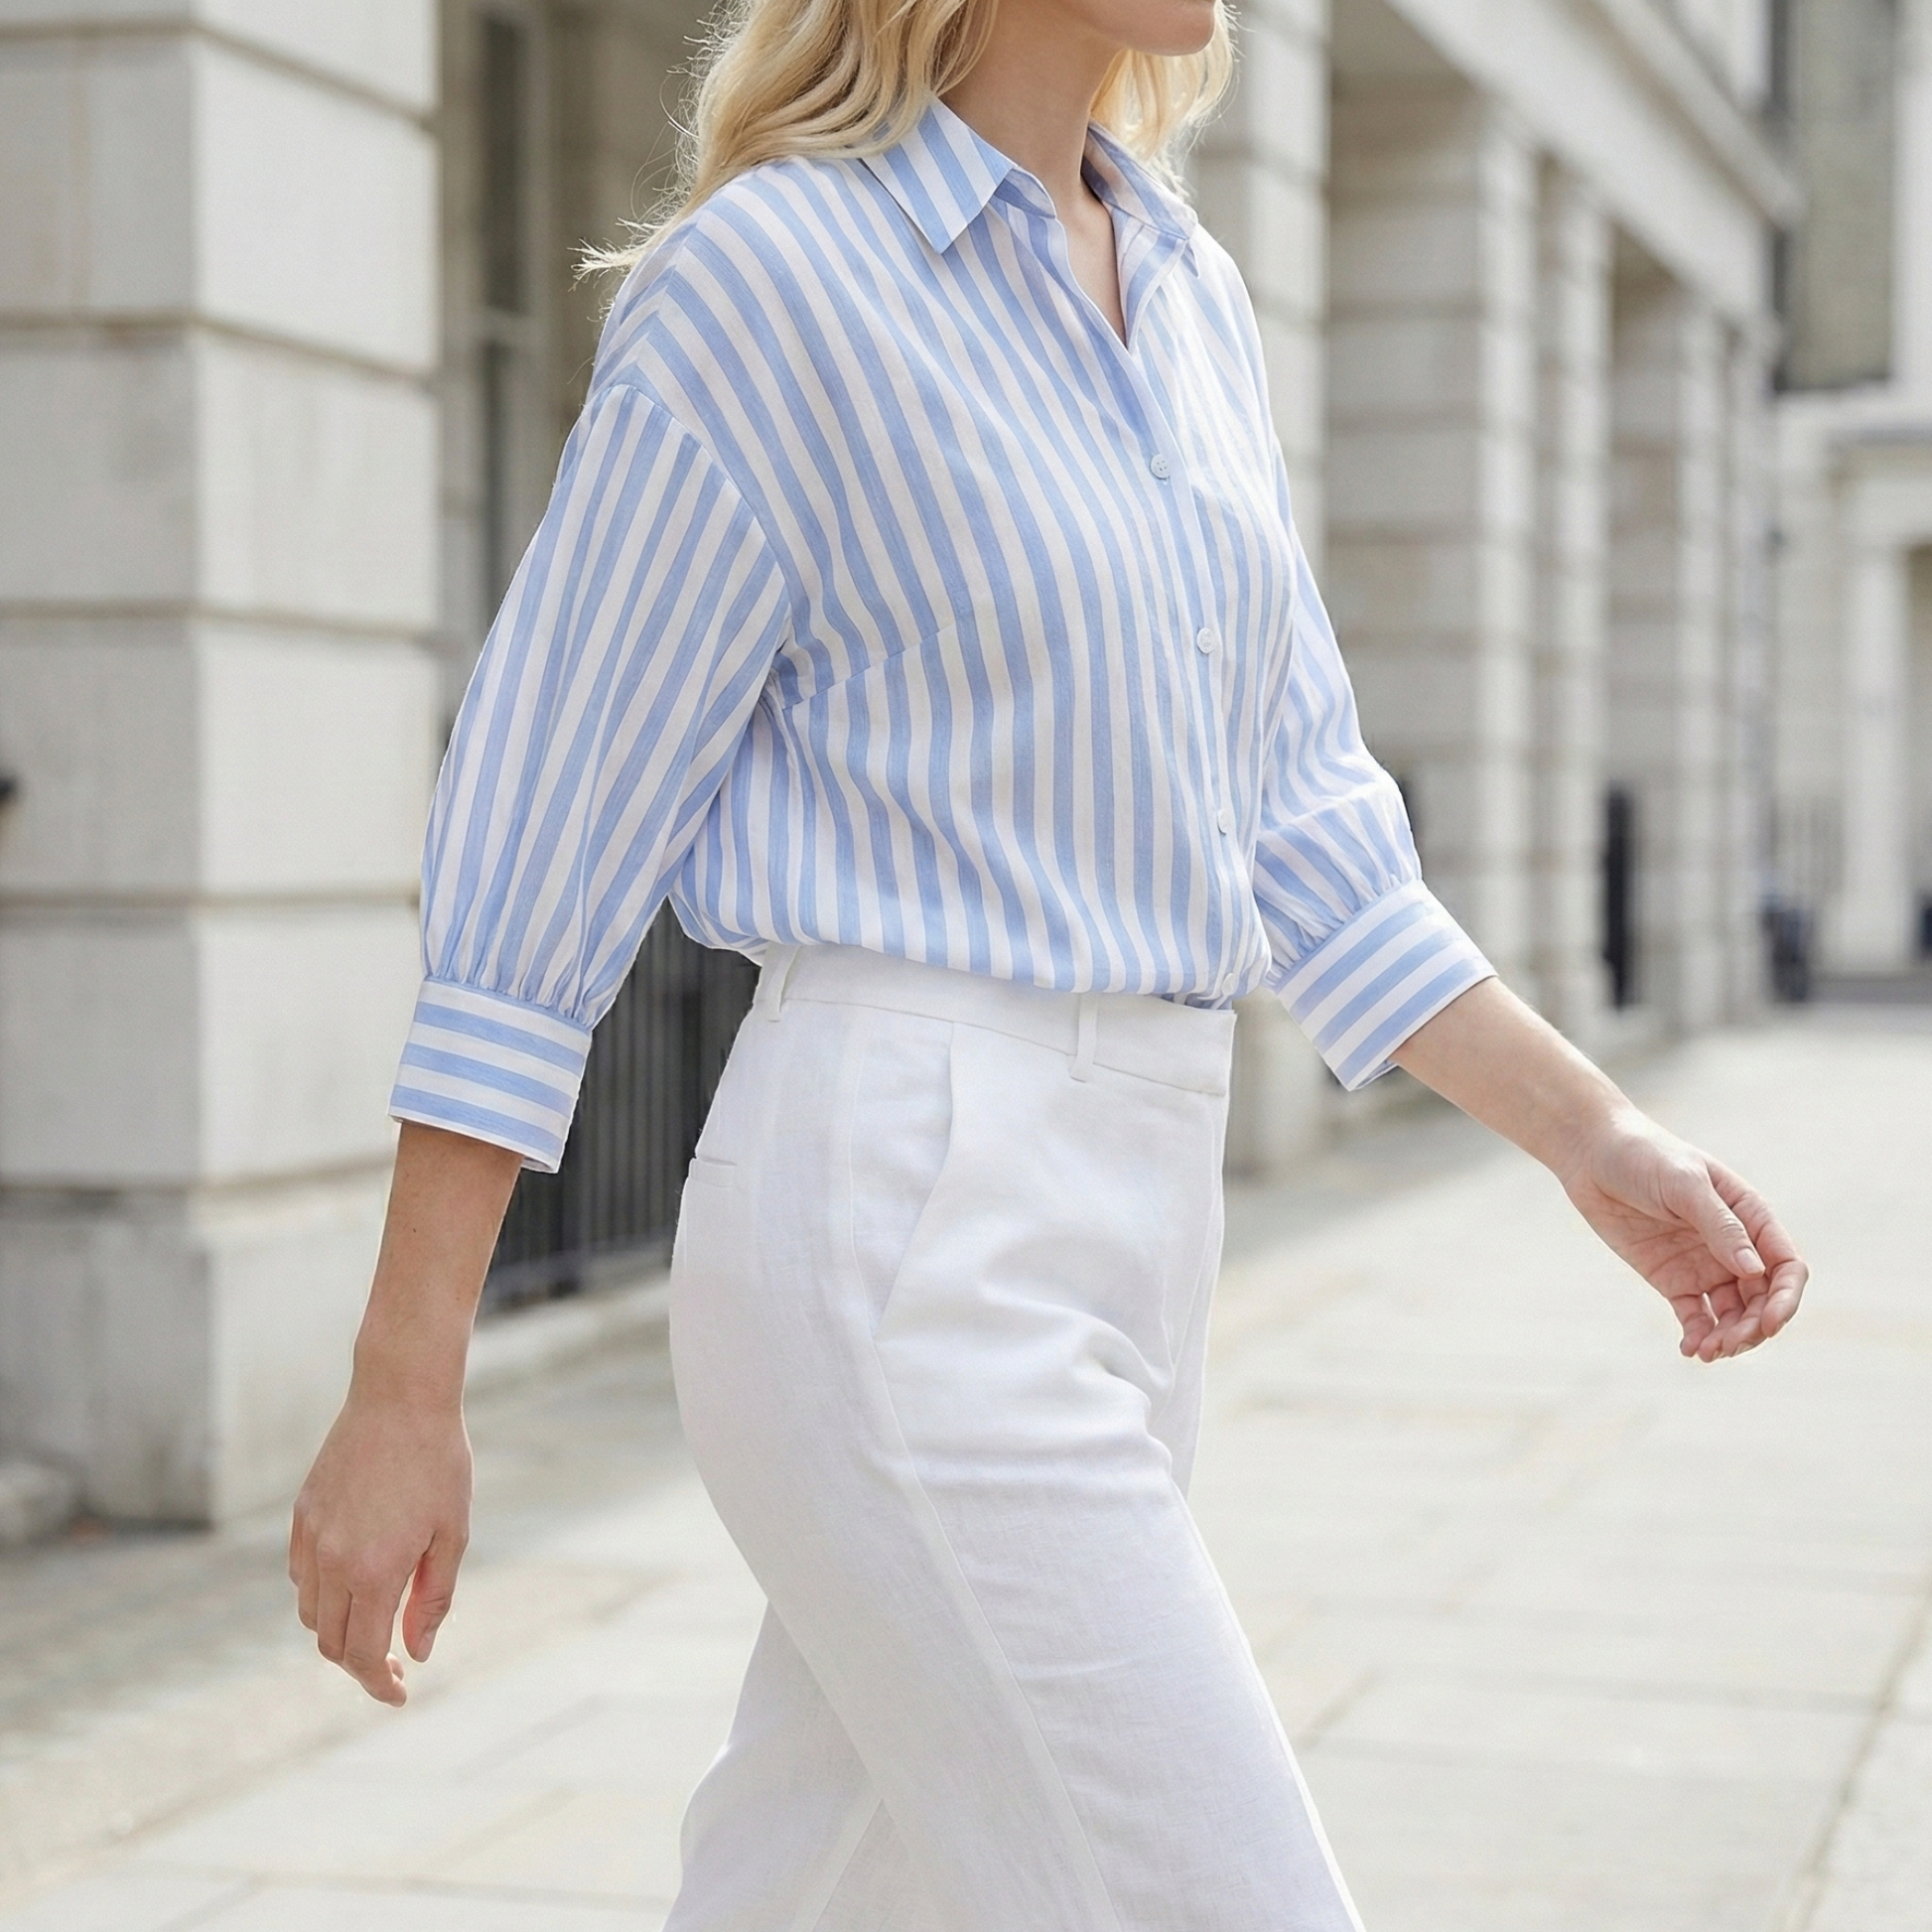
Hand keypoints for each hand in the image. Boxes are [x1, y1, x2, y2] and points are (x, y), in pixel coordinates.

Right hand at [288, 1383, 472, 1704]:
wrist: (401, 1397)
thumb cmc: (439, 1463)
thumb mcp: (453, 1533)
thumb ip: (432, 1599)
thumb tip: (413, 1652)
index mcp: (374, 1570)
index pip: (361, 1654)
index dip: (378, 1683)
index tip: (399, 1693)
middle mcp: (332, 1561)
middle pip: (330, 1642)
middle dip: (359, 1663)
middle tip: (393, 1662)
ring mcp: (311, 1537)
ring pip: (310, 1612)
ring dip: (338, 1629)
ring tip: (377, 1619)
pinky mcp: (302, 1514)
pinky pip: (300, 1574)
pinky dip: (321, 1593)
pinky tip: (354, 1580)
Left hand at [1557, 1107, 1807, 1361]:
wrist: (1592, 1155)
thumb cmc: (1644, 1156)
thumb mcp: (1684, 1184)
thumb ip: (1720, 1226)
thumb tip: (1755, 1271)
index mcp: (1750, 1216)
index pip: (1786, 1266)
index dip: (1785, 1299)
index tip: (1769, 1323)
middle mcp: (1734, 1246)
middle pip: (1762, 1299)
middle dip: (1755, 1327)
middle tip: (1729, 1344)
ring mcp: (1705, 1265)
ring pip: (1733, 1315)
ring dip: (1728, 1338)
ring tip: (1707, 1351)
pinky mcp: (1673, 1280)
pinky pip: (1696, 1317)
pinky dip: (1699, 1336)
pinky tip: (1690, 1349)